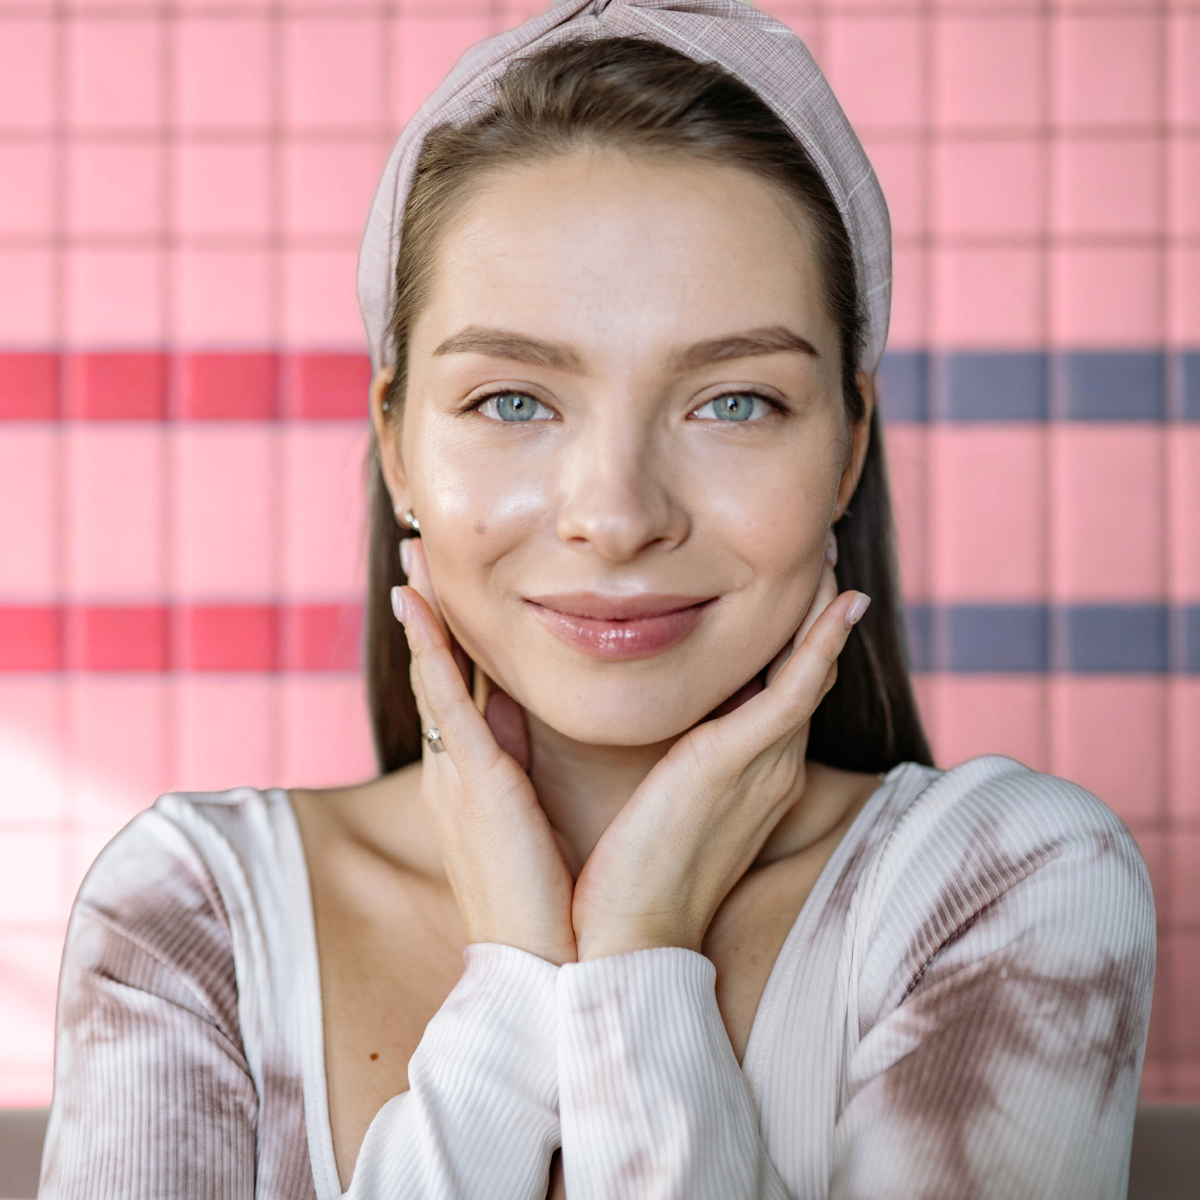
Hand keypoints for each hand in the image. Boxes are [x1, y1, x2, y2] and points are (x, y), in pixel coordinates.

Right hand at [395, 539, 576, 963]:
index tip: (447, 593)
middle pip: (440, 676)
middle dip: (429, 616)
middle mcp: (455, 771)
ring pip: (436, 677)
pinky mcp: (472, 781)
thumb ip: (527, 765)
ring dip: (424, 617)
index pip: (462, 696)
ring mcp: (456, 774)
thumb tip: (532, 715)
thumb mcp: (534, 818)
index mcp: (475, 781)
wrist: (546, 968)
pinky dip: (429, 649)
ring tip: (412, 561)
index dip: (452, 642)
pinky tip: (415, 604)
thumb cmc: (551, 901)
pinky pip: (445, 700)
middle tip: (418, 556)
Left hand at [570, 550, 868, 960]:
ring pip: (808, 671)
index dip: (793, 639)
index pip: (781, 691)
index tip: (788, 589)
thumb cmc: (629, 873)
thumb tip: (637, 709)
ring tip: (826, 556)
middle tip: (817, 551)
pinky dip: (820, 645)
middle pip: (805, 672)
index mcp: (747, 772)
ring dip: (821, 612)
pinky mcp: (741, 762)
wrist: (623, 938)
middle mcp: (769, 764)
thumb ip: (666, 755)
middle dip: (814, 613)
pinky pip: (795, 690)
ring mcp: (763, 763)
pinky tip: (840, 604)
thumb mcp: (657, 799)